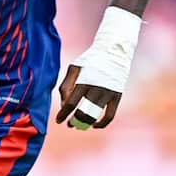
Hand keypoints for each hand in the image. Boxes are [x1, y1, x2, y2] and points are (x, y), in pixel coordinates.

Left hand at [54, 7, 141, 130]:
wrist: (114, 50)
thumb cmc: (90, 60)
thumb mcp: (75, 67)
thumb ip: (66, 85)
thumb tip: (64, 105)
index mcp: (83, 80)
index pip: (71, 103)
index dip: (63, 114)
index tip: (59, 120)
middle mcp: (96, 88)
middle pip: (82, 112)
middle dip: (74, 121)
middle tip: (70, 124)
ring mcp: (108, 93)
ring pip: (95, 116)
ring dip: (85, 123)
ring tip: (80, 125)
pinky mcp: (117, 96)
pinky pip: (110, 116)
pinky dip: (102, 124)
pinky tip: (95, 125)